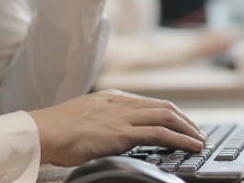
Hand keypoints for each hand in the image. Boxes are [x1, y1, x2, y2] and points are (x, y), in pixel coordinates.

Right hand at [27, 89, 205, 166]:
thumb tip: (109, 132)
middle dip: (185, 120)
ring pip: (166, 116)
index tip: (181, 124)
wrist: (44, 131)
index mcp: (111, 97)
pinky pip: (160, 133)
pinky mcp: (122, 132)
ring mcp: (122, 116)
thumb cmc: (56, 129)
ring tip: (200, 141)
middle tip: (197, 133)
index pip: (149, 103)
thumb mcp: (83, 117)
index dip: (169, 113)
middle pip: (163, 107)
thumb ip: (101, 120)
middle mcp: (120, 102)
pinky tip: (191, 146)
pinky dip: (181, 139)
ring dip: (188, 129)